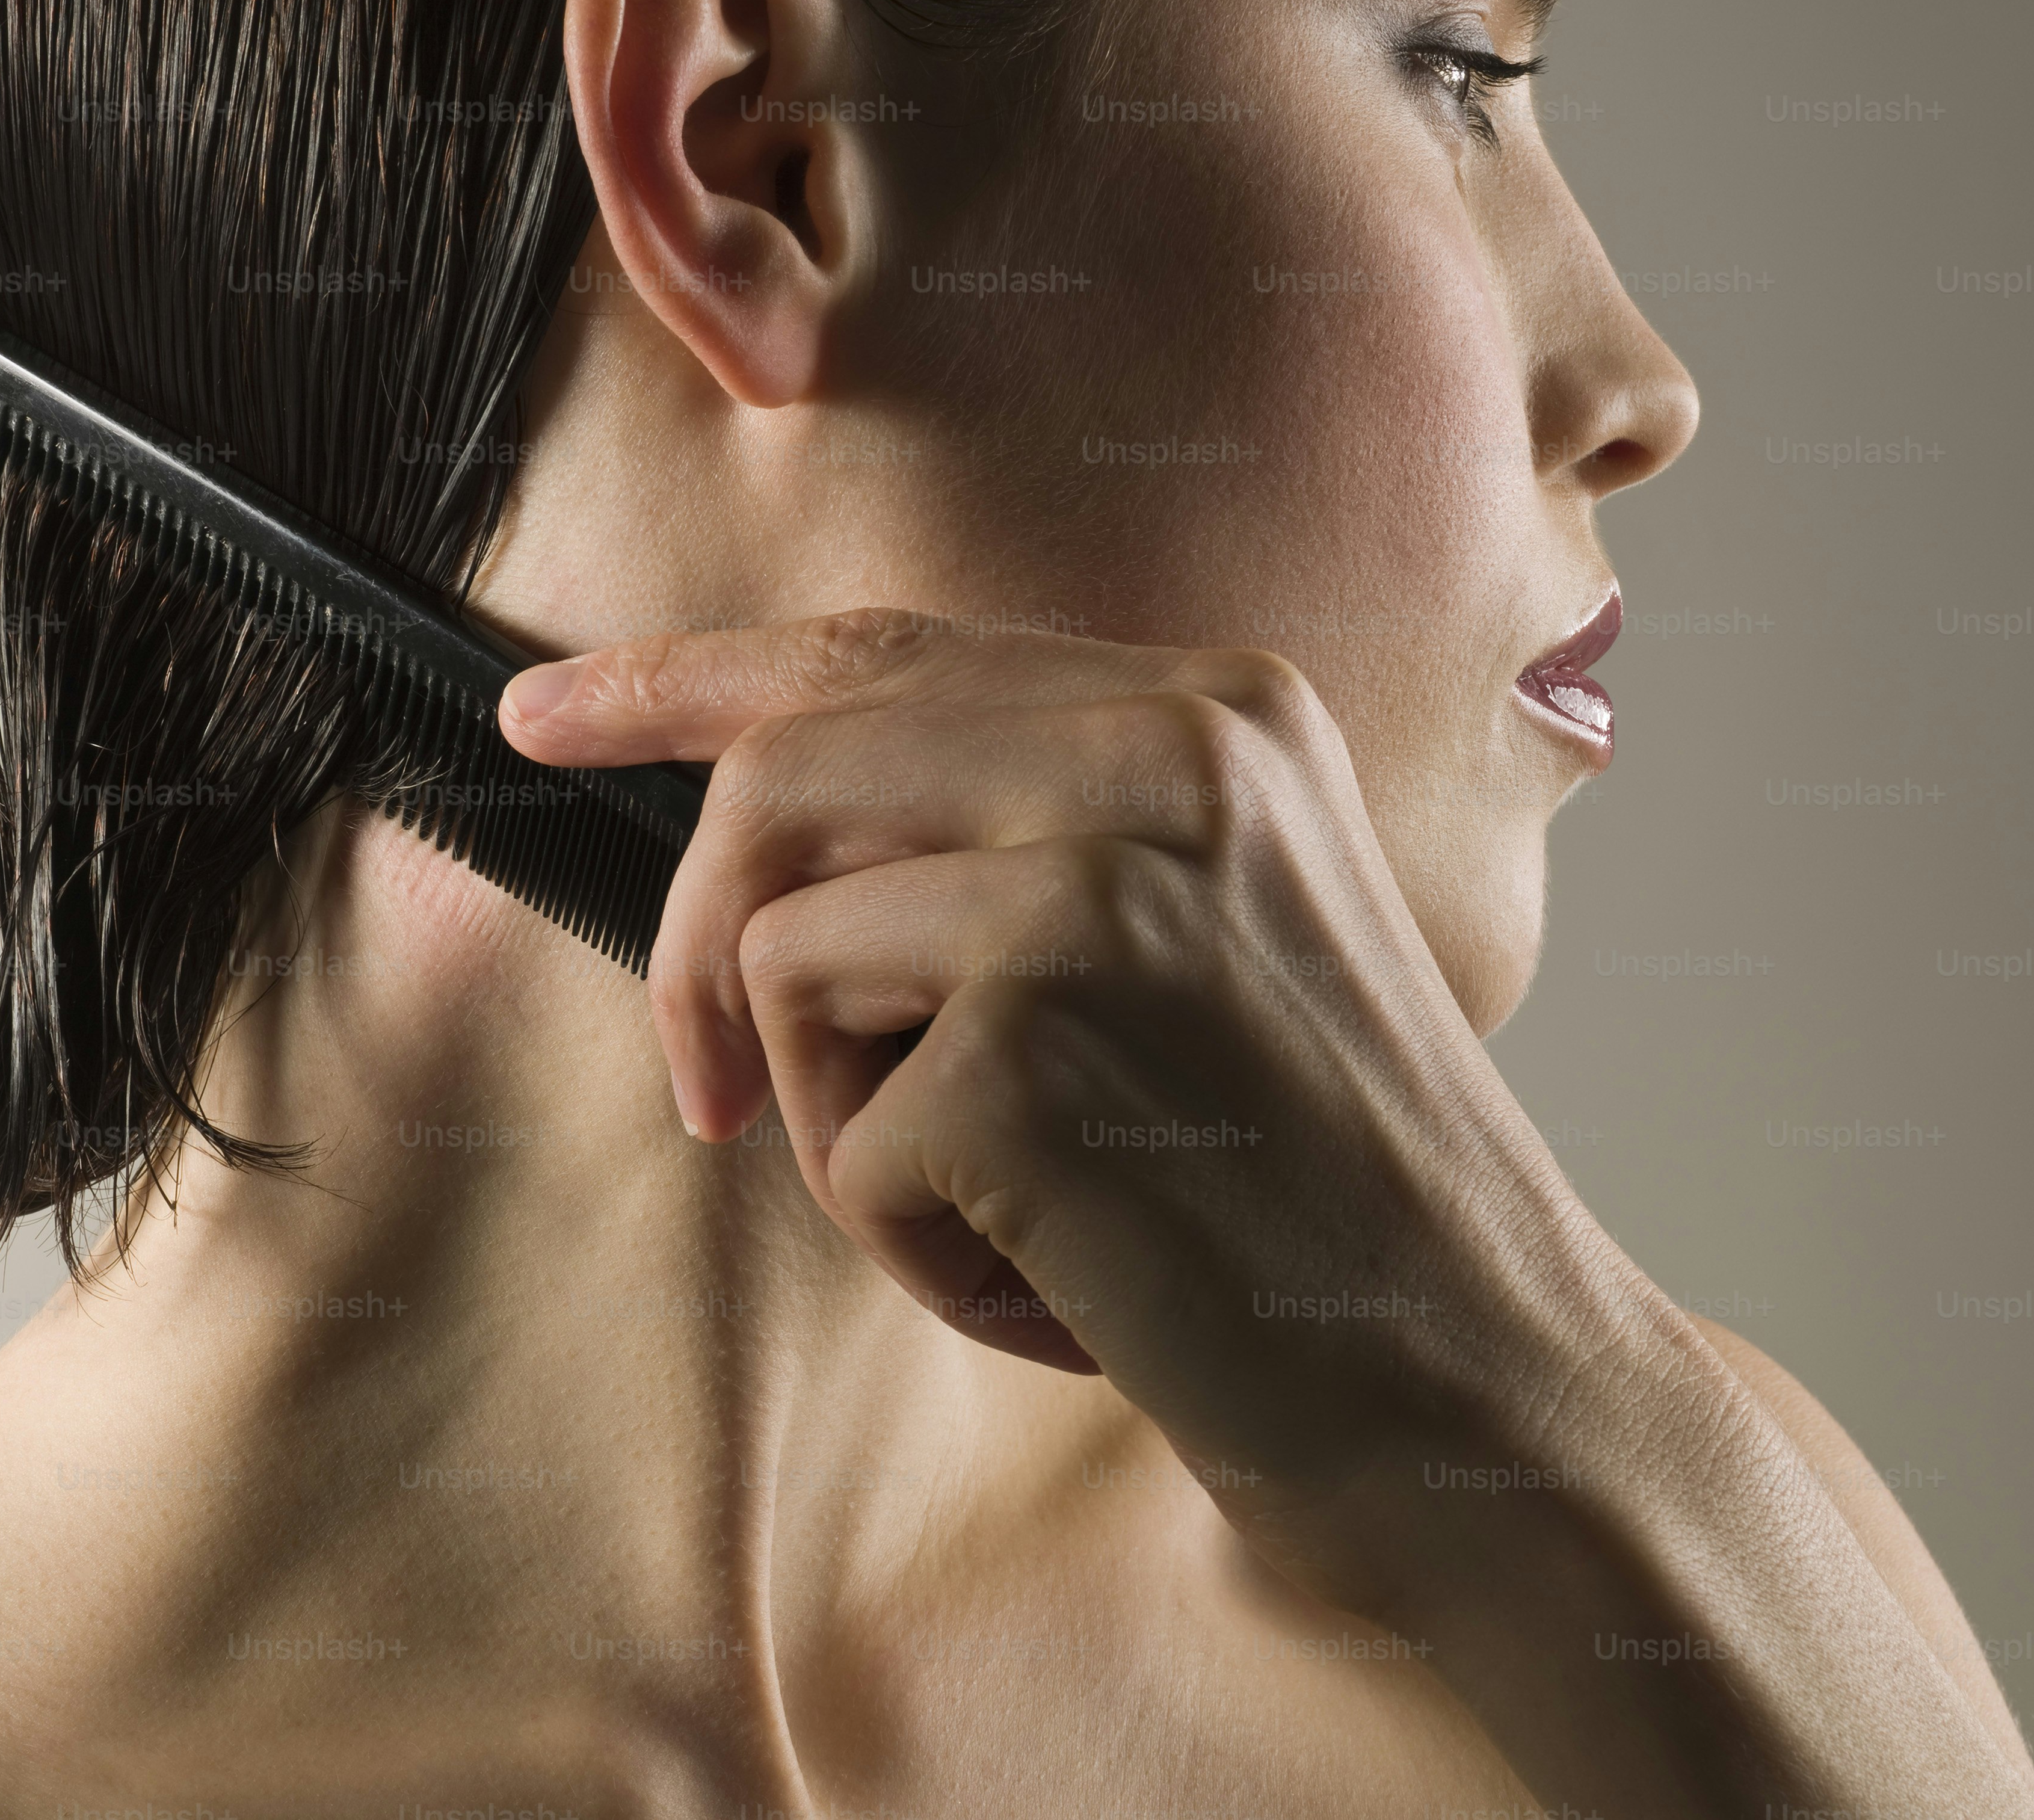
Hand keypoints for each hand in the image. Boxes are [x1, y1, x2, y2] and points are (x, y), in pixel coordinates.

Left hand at [496, 609, 1658, 1569]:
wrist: (1488, 1383)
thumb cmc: (1317, 1188)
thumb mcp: (1206, 941)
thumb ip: (1026, 834)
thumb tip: (760, 829)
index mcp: (1220, 707)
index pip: (887, 650)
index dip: (686, 678)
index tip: (545, 712)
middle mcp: (1172, 752)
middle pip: (785, 771)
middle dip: (702, 947)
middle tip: (712, 1096)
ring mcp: (1108, 884)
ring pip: (783, 948)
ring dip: (842, 1115)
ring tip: (1010, 1203)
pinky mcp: (1041, 1040)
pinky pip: (834, 1132)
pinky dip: (906, 1243)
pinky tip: (1058, 1282)